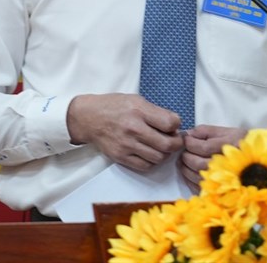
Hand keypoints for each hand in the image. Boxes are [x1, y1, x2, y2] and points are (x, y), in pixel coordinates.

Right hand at [67, 93, 183, 171]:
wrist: (89, 118)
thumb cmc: (114, 107)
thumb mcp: (136, 100)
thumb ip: (155, 112)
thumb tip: (174, 125)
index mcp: (139, 110)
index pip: (170, 123)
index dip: (177, 125)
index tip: (174, 125)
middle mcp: (134, 128)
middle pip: (167, 144)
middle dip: (176, 143)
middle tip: (173, 140)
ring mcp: (127, 145)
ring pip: (158, 157)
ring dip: (164, 153)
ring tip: (160, 146)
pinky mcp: (121, 157)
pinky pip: (145, 166)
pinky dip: (151, 161)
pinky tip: (149, 153)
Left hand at [178, 124, 247, 186]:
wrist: (259, 162)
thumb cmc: (241, 143)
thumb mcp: (226, 131)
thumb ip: (205, 131)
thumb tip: (188, 134)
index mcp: (227, 148)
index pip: (201, 147)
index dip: (189, 143)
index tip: (187, 139)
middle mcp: (225, 166)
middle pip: (196, 163)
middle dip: (186, 155)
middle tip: (184, 151)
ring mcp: (221, 181)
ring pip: (195, 176)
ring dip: (185, 168)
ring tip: (185, 161)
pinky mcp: (217, 191)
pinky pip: (198, 187)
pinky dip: (189, 180)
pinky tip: (189, 173)